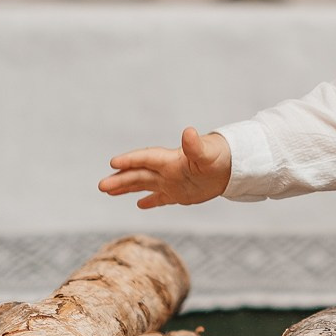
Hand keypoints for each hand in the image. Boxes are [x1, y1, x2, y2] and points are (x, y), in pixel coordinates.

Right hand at [100, 127, 232, 208]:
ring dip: (126, 187)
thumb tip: (189, 131)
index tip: (113, 163)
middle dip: (120, 179)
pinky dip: (150, 201)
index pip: (146, 159)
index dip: (130, 160)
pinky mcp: (179, 193)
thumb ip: (195, 145)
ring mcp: (171, 181)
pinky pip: (160, 197)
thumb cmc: (220, 156)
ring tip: (107, 190)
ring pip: (144, 184)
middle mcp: (167, 170)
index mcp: (171, 160)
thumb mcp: (207, 153)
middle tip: (101, 186)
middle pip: (139, 174)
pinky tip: (138, 205)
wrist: (233, 166)